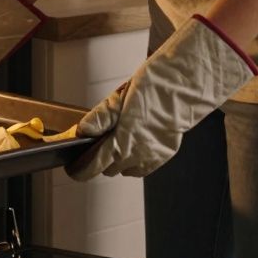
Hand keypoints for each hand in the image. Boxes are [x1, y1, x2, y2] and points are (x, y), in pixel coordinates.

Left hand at [66, 15, 256, 179]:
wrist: (184, 87)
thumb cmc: (152, 87)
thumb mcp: (118, 99)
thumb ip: (99, 119)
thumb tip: (81, 131)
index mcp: (120, 142)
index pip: (92, 167)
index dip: (79, 170)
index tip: (73, 168)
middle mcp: (135, 155)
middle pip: (107, 169)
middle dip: (99, 159)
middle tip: (97, 142)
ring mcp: (151, 158)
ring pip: (124, 169)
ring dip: (117, 159)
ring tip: (119, 138)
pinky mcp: (163, 156)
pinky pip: (141, 168)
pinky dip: (134, 160)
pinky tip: (135, 143)